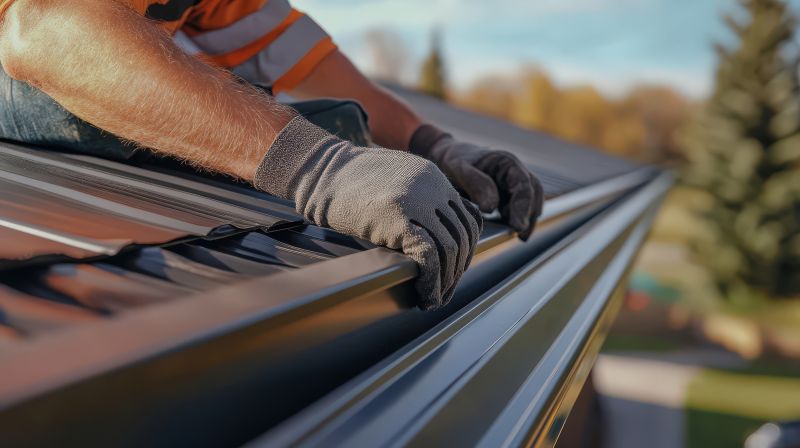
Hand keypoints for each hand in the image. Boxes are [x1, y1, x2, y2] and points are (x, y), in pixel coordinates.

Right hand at [253, 117, 482, 309]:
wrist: (319, 170)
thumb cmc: (348, 182)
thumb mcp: (394, 180)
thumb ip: (419, 197)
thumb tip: (431, 233)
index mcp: (434, 178)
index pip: (468, 220)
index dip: (464, 252)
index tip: (452, 272)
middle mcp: (433, 187)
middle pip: (462, 237)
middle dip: (457, 271)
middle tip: (445, 292)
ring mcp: (417, 201)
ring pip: (450, 250)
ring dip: (446, 282)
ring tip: (435, 300)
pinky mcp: (398, 217)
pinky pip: (429, 256)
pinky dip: (432, 282)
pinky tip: (426, 297)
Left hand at [409, 125, 543, 239]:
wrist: (447, 156)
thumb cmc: (454, 160)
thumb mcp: (460, 168)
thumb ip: (477, 185)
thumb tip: (491, 207)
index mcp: (507, 162)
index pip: (524, 185)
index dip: (523, 206)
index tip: (518, 226)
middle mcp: (515, 171)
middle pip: (533, 193)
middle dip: (529, 215)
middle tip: (521, 235)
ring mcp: (512, 183)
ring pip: (529, 201)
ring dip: (526, 218)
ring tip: (520, 237)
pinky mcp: (507, 194)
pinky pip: (517, 207)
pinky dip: (517, 219)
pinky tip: (510, 231)